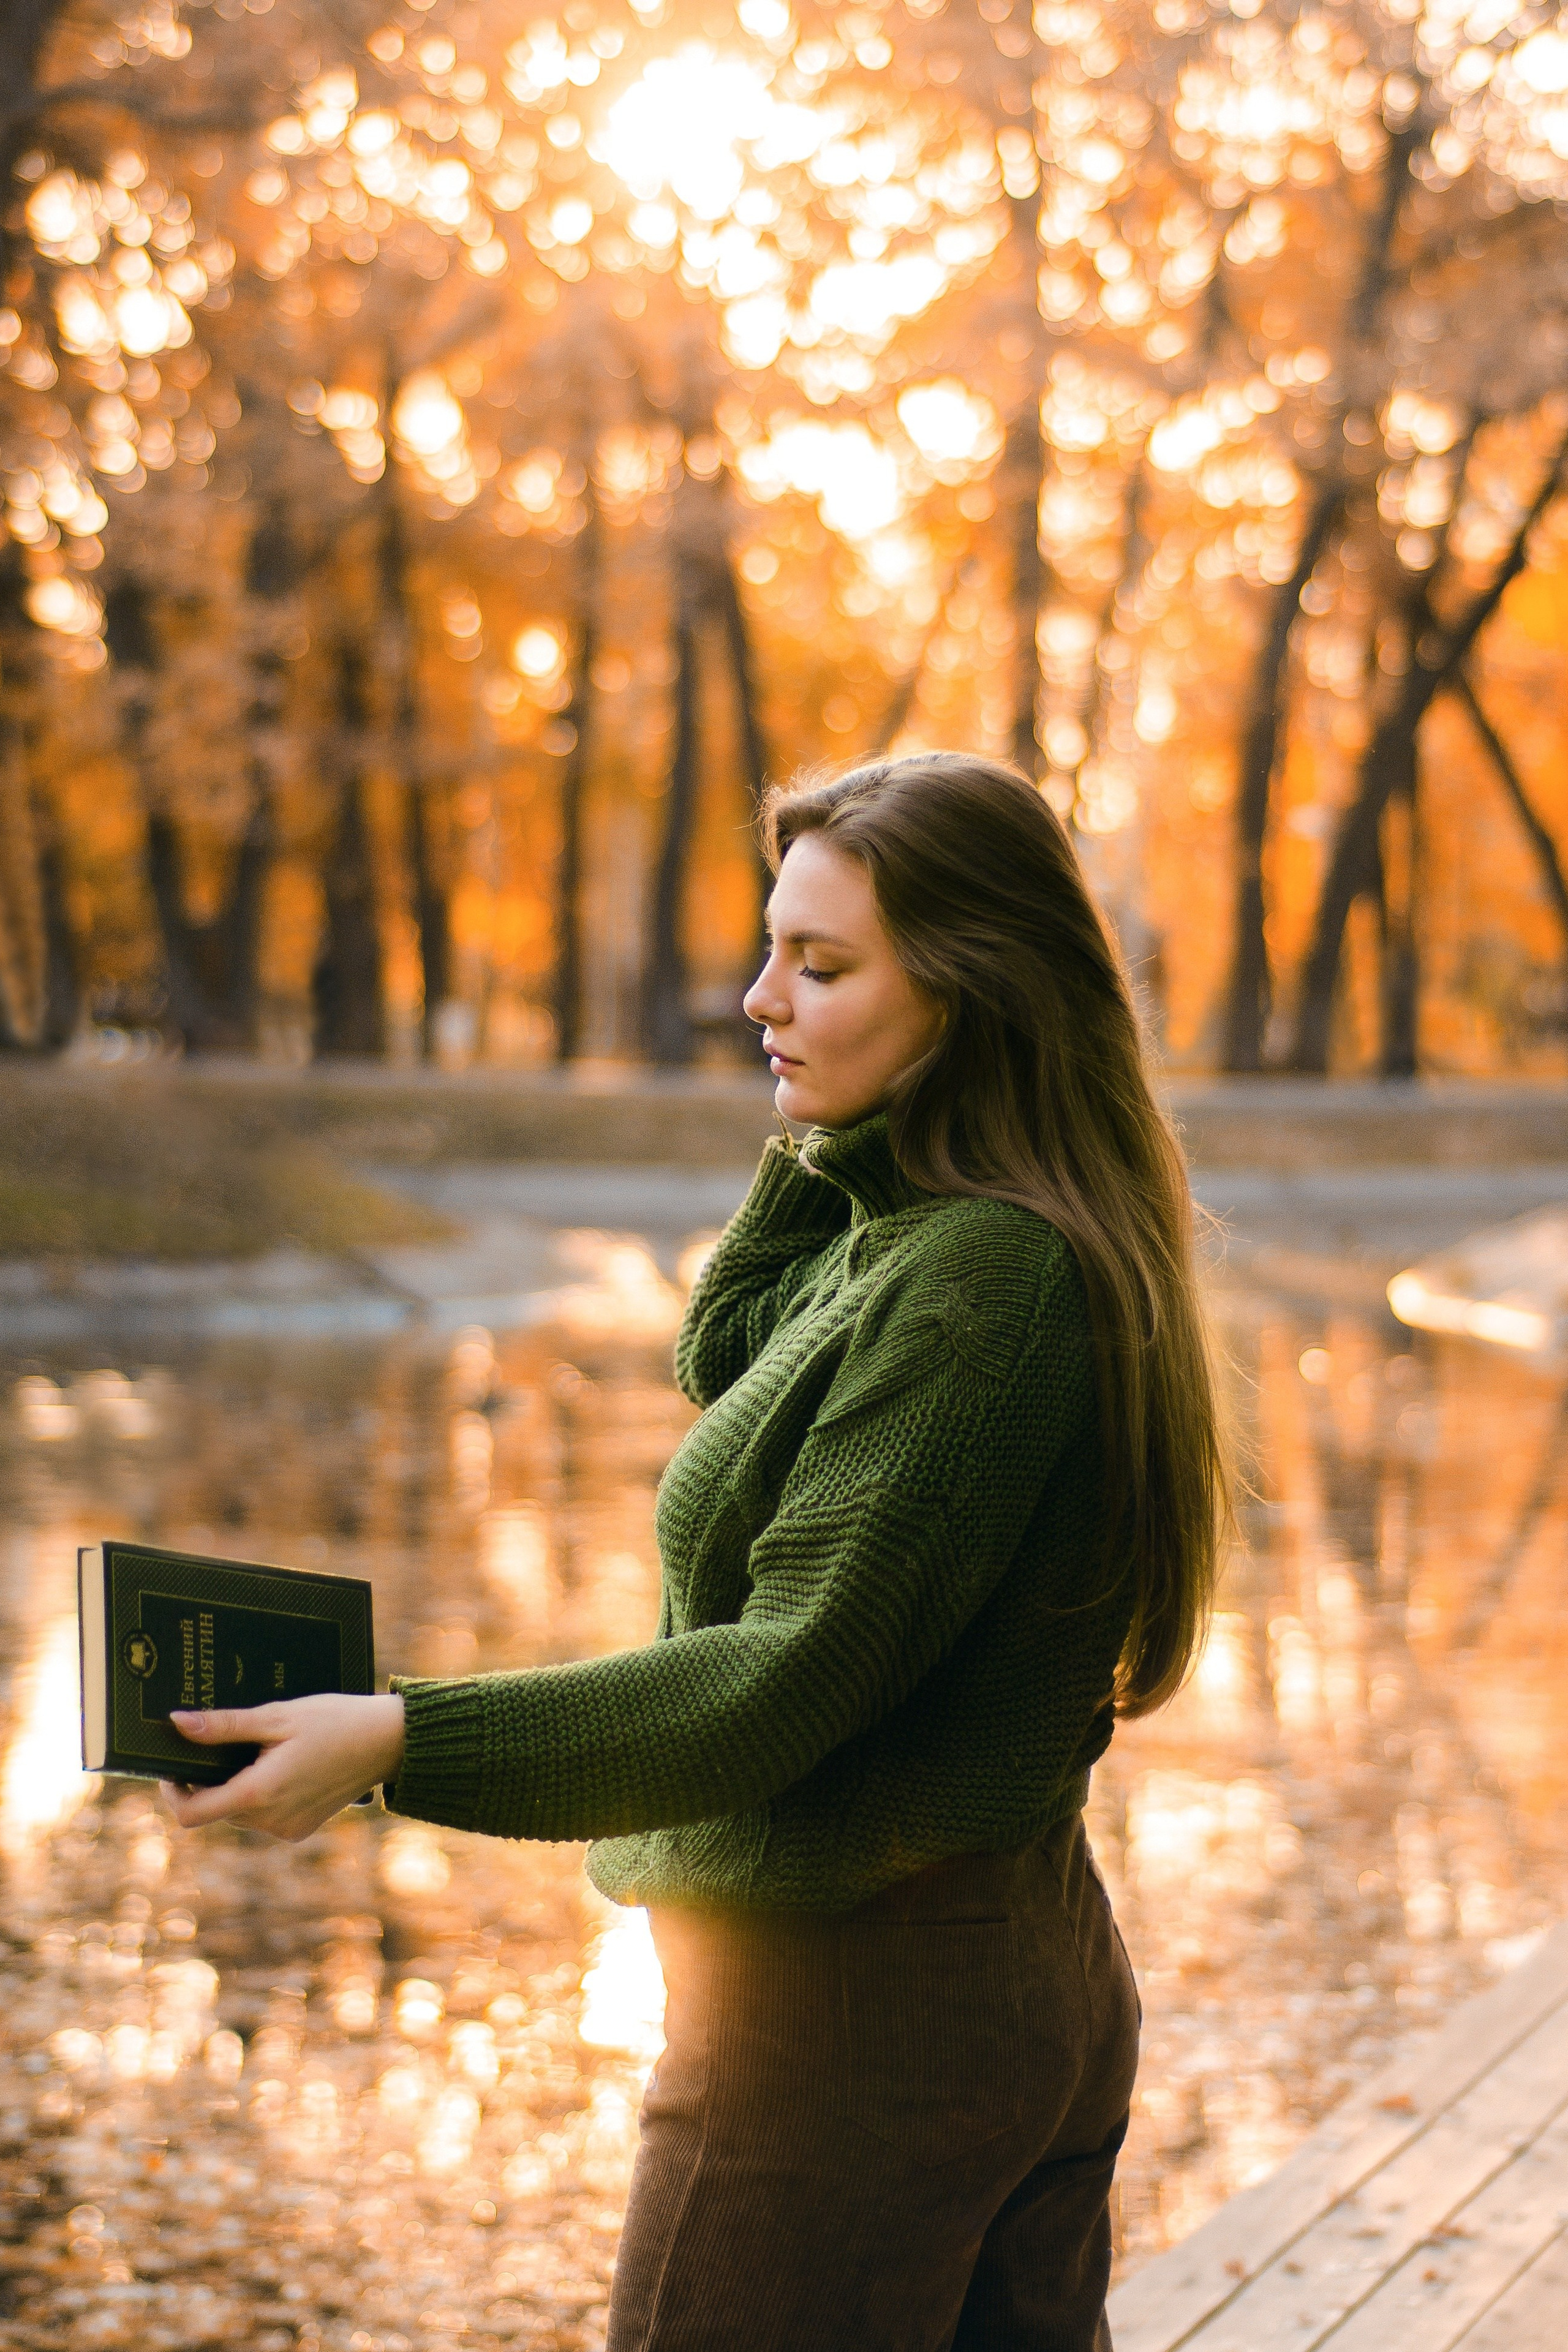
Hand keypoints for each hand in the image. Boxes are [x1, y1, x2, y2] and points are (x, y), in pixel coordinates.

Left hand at [160, 1692, 405, 1842]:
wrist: (389, 1742)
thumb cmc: (336, 1721)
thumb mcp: (277, 1716)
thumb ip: (225, 1725)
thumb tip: (178, 1723)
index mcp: (259, 1794)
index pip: (191, 1813)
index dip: (172, 1791)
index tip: (173, 1766)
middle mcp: (270, 1822)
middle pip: (216, 1809)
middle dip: (211, 1780)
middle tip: (224, 1741)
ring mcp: (287, 1829)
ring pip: (240, 1813)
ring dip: (238, 1786)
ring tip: (263, 1749)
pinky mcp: (301, 1829)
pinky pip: (265, 1816)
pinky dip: (262, 1795)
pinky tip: (286, 1764)